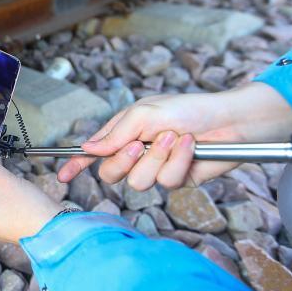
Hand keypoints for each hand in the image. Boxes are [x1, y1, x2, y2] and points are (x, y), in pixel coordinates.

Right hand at [57, 82, 291, 190]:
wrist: (229, 121)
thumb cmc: (188, 109)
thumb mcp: (145, 114)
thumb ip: (115, 134)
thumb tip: (88, 149)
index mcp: (125, 132)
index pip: (94, 152)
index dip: (77, 164)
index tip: (62, 176)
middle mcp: (137, 152)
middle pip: (111, 173)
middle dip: (125, 160)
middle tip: (140, 144)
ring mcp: (156, 168)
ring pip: (139, 181)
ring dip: (158, 158)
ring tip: (174, 138)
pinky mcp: (177, 179)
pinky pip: (166, 182)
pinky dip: (178, 161)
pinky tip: (190, 147)